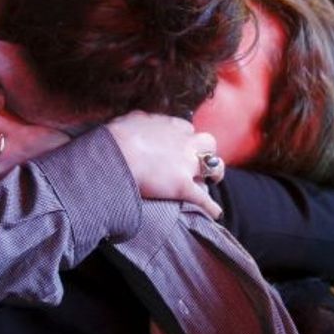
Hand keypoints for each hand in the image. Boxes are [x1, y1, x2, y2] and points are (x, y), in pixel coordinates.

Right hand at [105, 111, 222, 219]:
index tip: (180, 144)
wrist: (116, 155)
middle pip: (208, 143)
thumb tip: (140, 119)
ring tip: (213, 180)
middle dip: (206, 151)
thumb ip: (142, 120)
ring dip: (216, 173)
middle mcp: (185, 142)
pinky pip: (204, 198)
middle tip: (200, 160)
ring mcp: (187, 165)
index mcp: (172, 125)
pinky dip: (211, 207)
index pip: (187, 129)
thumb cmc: (117, 138)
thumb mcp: (132, 120)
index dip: (185, 138)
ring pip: (214, 166)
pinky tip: (216, 213)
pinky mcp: (183, 186)